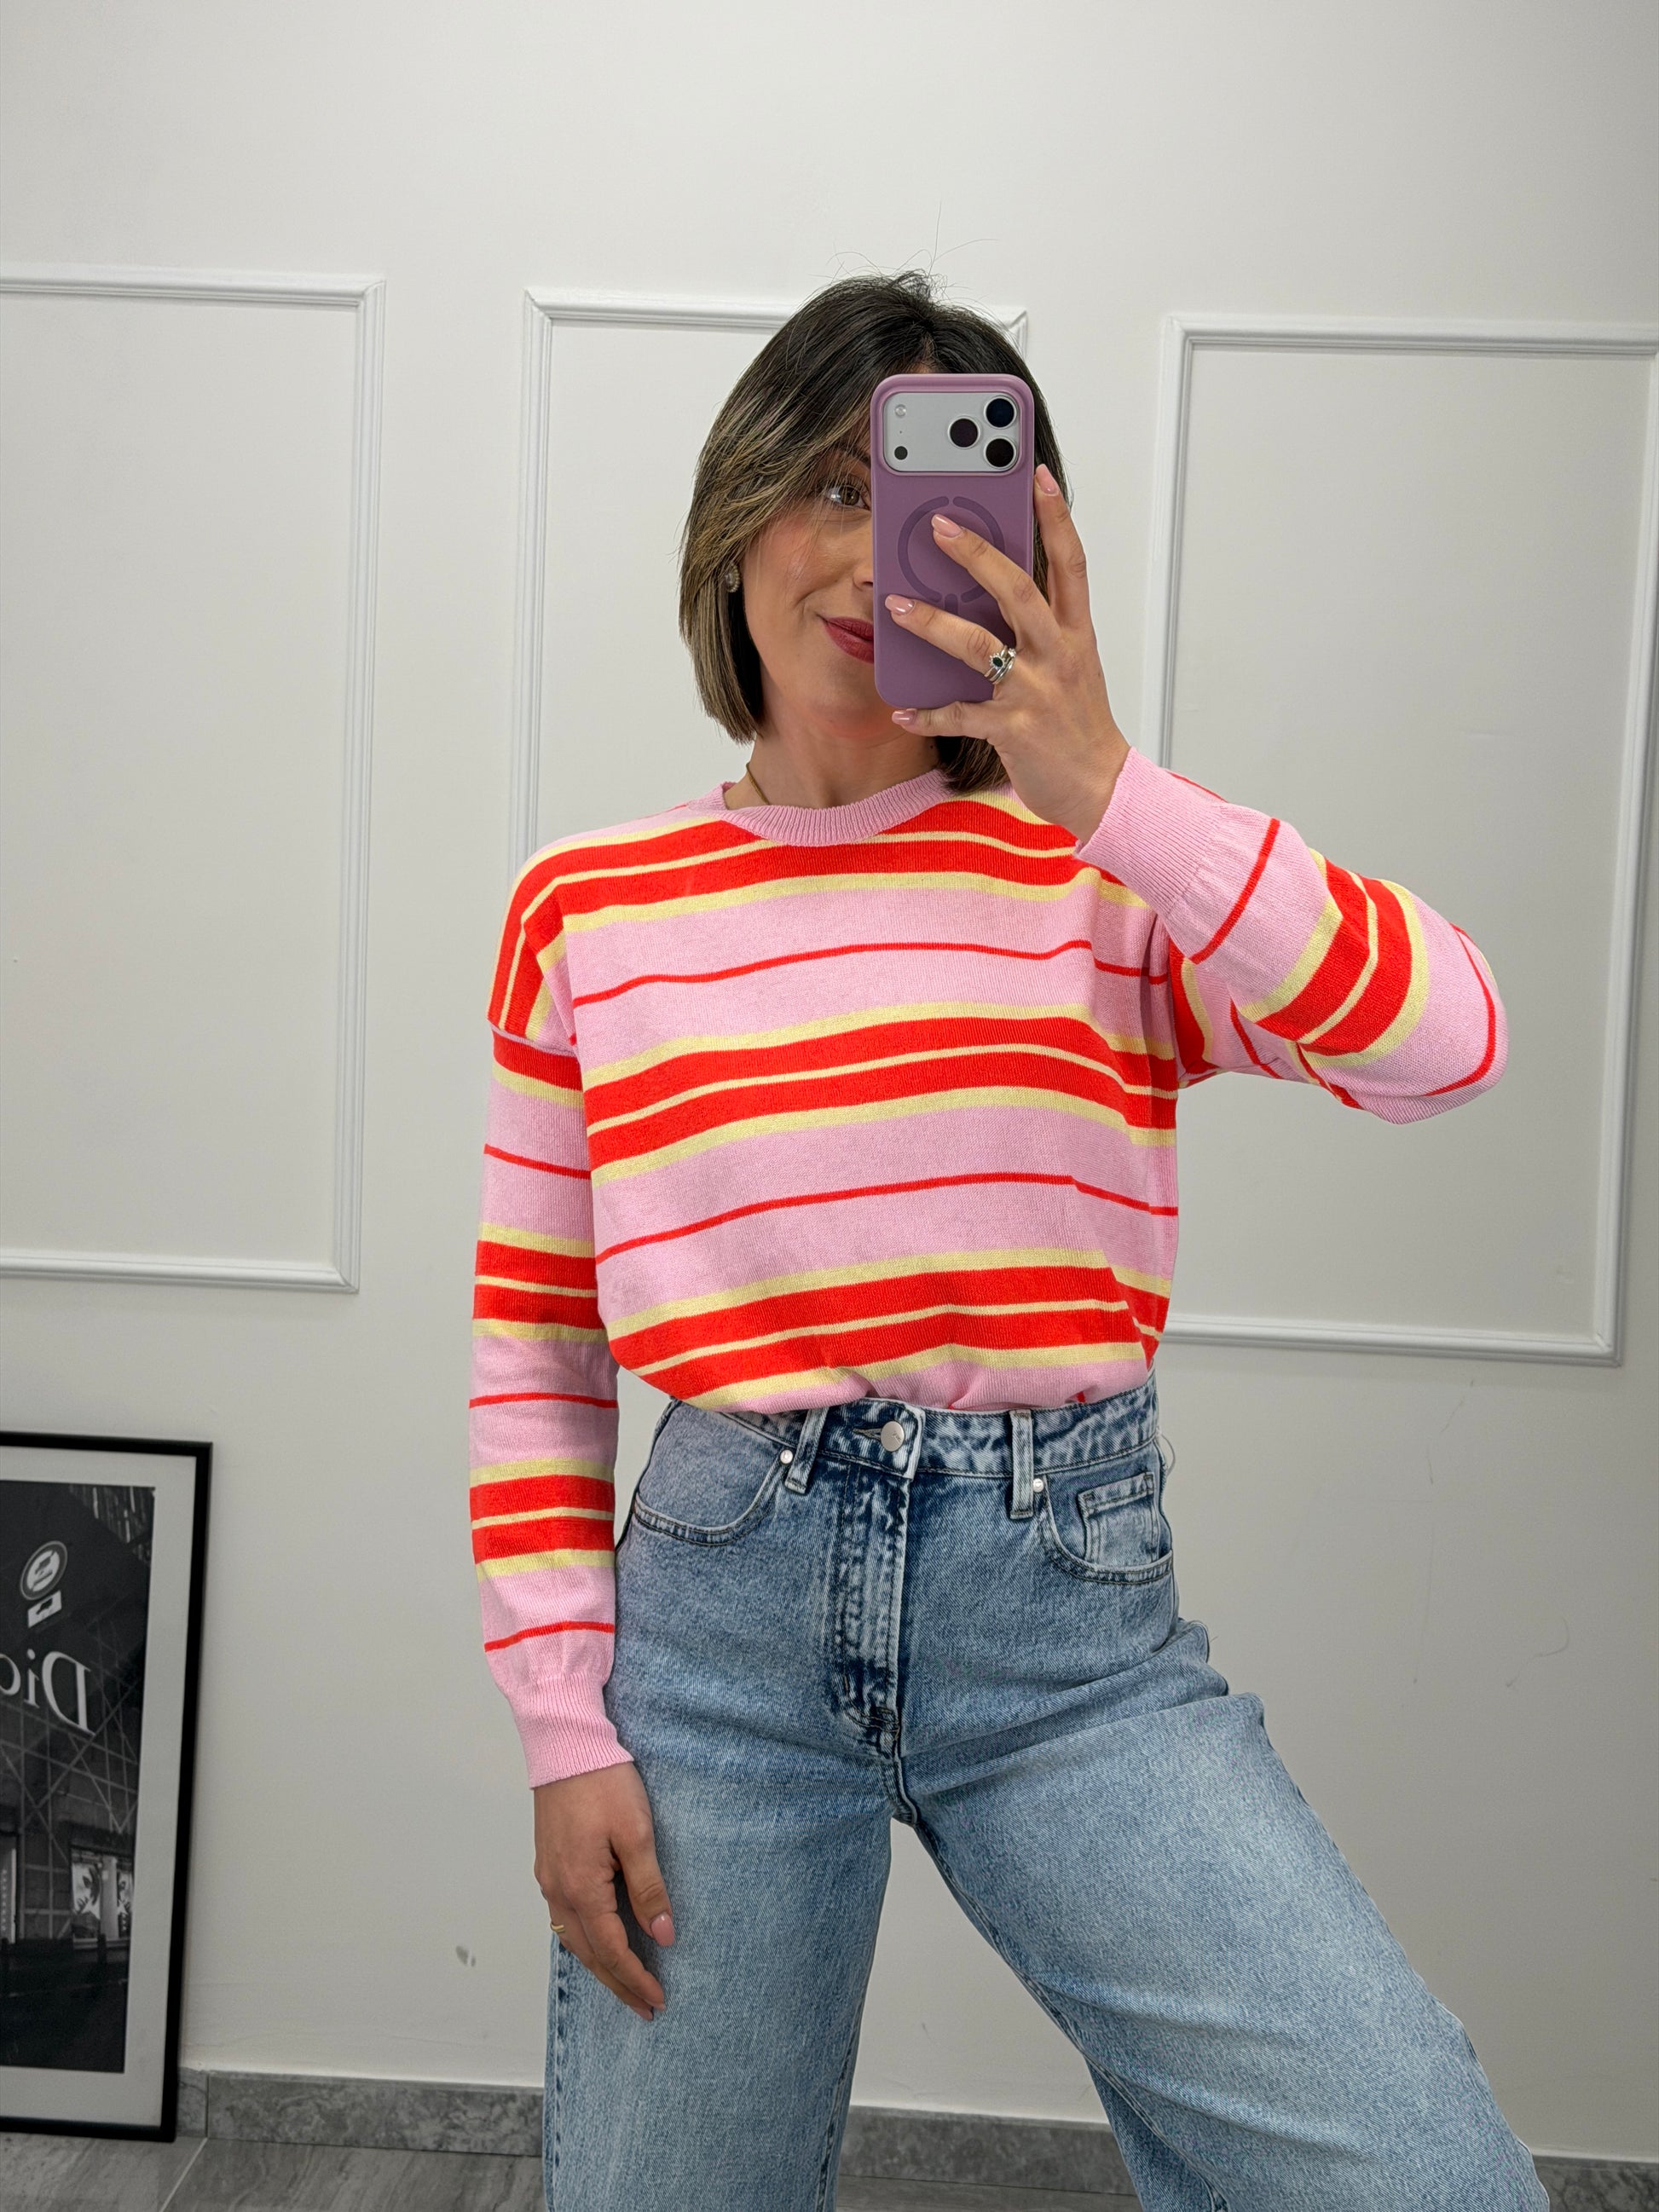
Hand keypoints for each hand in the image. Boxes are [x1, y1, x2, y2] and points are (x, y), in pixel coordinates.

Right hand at [533, 1760, 674, 2022]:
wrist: (566, 1745)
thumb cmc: (603, 1783)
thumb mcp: (637, 1833)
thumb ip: (648, 1887)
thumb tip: (663, 1934)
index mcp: (581, 1887)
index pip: (611, 1949)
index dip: (635, 1978)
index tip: (658, 1999)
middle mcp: (557, 1890)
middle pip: (588, 1954)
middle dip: (617, 1983)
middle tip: (644, 2007)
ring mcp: (548, 1877)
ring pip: (572, 1938)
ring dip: (599, 1964)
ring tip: (625, 1983)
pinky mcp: (549, 1864)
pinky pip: (564, 1917)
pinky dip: (584, 1939)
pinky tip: (598, 1940)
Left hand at [885, 463, 1130, 844]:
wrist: (1103, 789)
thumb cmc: (1079, 725)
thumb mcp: (1070, 666)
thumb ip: (1037, 630)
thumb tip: (982, 597)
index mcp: (1075, 633)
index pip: (1070, 562)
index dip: (1055, 516)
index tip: (1036, 475)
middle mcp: (1058, 654)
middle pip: (1017, 590)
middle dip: (976, 555)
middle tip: (939, 524)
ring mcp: (1036, 691)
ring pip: (979, 646)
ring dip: (933, 623)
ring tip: (896, 606)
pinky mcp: (1015, 730)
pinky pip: (961, 715)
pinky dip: (927, 713)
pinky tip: (901, 709)